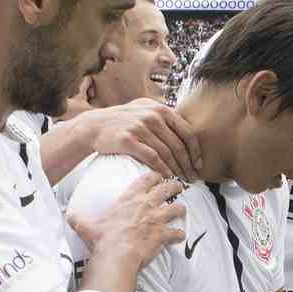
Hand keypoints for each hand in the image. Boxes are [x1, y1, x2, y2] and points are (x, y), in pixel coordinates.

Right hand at [68, 172, 186, 267]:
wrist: (115, 254)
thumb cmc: (102, 238)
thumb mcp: (86, 225)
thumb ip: (78, 218)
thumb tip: (69, 215)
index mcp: (130, 198)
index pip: (146, 179)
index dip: (154, 176)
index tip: (158, 177)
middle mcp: (147, 204)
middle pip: (168, 188)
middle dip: (175, 187)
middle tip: (178, 187)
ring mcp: (158, 219)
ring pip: (177, 208)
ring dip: (180, 210)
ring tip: (182, 211)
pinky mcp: (164, 235)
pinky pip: (177, 233)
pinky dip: (179, 235)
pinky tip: (179, 237)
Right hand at [77, 99, 203, 180]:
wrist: (94, 126)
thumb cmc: (122, 121)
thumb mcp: (144, 110)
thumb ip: (163, 117)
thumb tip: (185, 131)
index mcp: (161, 109)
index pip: (187, 132)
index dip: (195, 151)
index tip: (198, 165)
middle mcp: (152, 116)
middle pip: (178, 146)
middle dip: (188, 165)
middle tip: (192, 179)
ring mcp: (140, 127)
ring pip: (167, 153)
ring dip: (177, 170)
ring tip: (181, 182)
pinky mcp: (129, 140)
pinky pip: (152, 158)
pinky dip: (162, 170)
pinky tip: (167, 178)